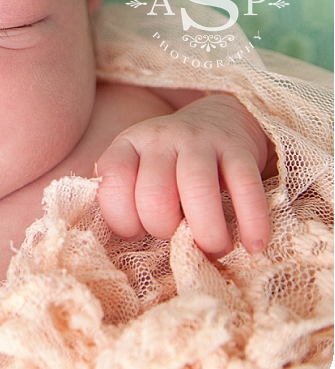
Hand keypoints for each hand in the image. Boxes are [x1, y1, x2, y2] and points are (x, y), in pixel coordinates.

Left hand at [96, 93, 270, 256]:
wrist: (218, 119)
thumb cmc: (170, 163)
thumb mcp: (138, 169)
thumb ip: (127, 197)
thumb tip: (126, 240)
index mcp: (129, 144)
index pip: (114, 182)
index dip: (122, 218)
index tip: (138, 232)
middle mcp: (161, 138)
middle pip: (154, 194)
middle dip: (164, 229)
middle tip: (178, 240)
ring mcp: (201, 140)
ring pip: (197, 189)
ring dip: (206, 232)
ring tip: (214, 249)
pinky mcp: (239, 149)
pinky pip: (245, 187)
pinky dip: (251, 220)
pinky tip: (253, 245)